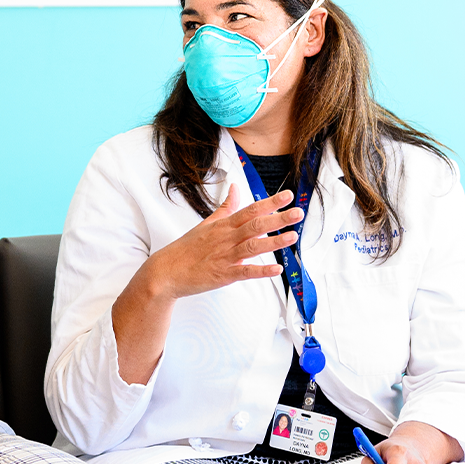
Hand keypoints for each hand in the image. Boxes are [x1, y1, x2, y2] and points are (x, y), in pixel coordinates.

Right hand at [137, 184, 301, 298]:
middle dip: (278, 219)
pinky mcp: (223, 275)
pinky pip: (245, 272)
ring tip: (293, 236)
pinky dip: (261, 271)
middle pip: (255, 225)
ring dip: (274, 242)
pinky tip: (277, 270)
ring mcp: (225, 257)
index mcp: (223, 225)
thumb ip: (226, 207)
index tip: (288, 195)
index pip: (250, 210)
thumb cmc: (187, 248)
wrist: (166, 272)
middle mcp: (226, 239)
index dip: (270, 203)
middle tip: (298, 213)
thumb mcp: (206, 223)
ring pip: (253, 247)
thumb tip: (236, 188)